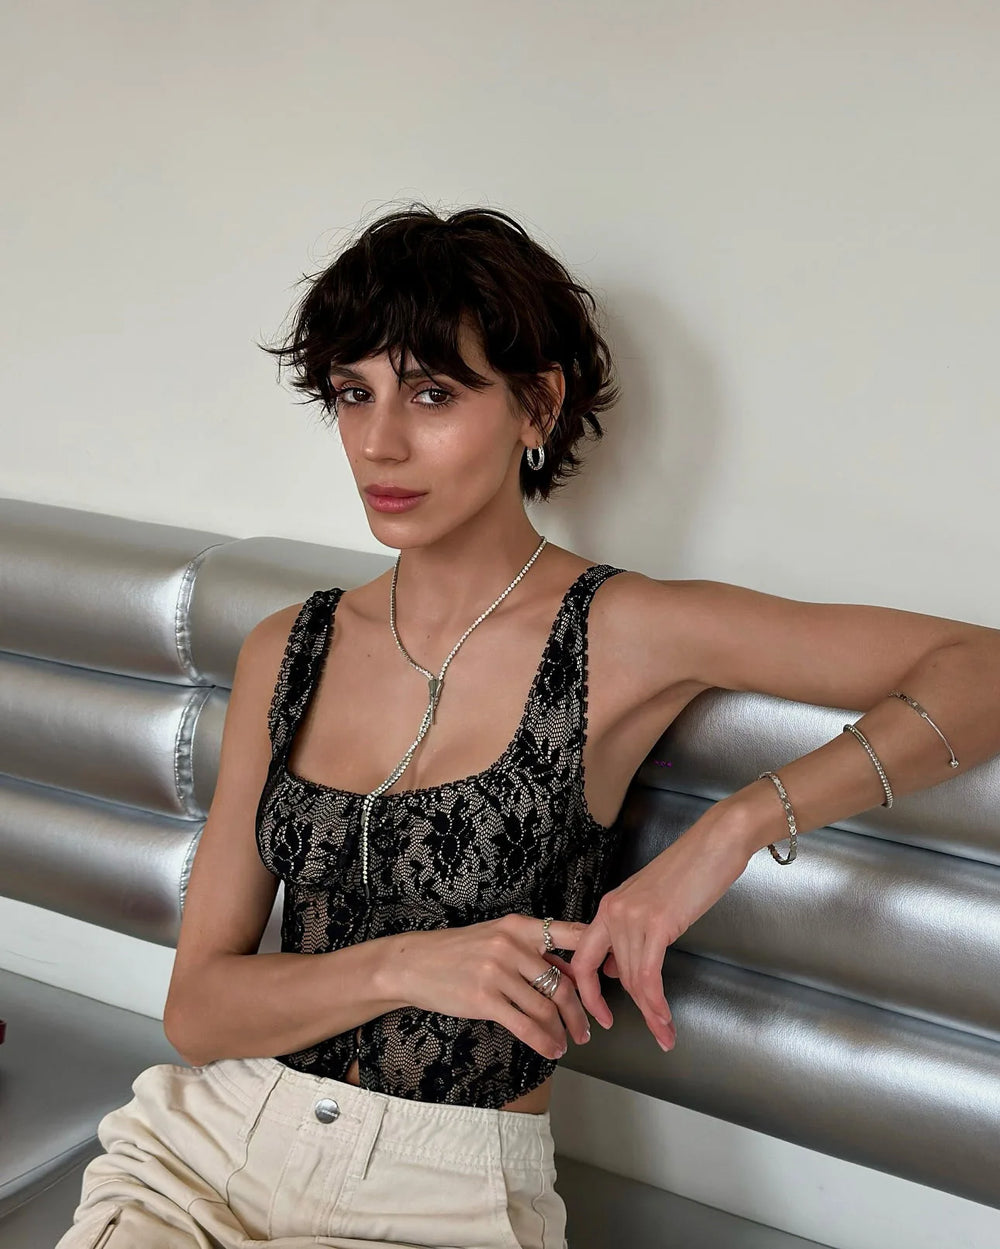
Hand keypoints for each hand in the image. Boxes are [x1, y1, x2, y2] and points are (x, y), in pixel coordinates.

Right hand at [394, 913, 594, 1059]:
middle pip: (563, 984)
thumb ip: (533, 951)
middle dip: (580, 1013)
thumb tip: (572, 972)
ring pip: (546, 1009)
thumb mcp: (497, 937)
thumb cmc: (457, 952)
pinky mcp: (484, 998)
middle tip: (588, 1029)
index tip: (609, 979)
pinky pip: (526, 1026)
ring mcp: (497, 972)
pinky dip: (544, 1042)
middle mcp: (511, 945)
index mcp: (519, 926)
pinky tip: (550, 1049)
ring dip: (563, 1032)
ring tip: (566, 1042)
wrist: (413, 963)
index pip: (571, 935)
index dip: (596, 957)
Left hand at [569, 812, 751, 1050]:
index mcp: (609, 907)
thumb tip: (616, 970)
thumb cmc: (690, 871)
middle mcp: (613, 912)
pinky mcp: (657, 922)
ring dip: (649, 1011)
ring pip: (631, 978)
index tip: (598, 1016)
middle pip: (604, 973)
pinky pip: (648, 974)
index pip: (581, 958)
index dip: (586, 993)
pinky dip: (656, 1001)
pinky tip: (664, 1017)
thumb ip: (630, 935)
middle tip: (642, 1031)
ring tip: (663, 1033)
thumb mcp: (649, 904)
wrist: (715, 843)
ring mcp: (632, 916)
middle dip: (620, 1008)